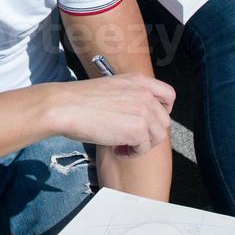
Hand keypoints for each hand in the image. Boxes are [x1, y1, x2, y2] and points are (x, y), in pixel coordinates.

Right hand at [51, 75, 174, 156]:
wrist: (65, 107)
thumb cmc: (79, 100)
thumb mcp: (111, 87)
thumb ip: (130, 96)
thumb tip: (138, 115)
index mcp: (138, 80)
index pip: (169, 95)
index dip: (163, 111)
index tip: (150, 120)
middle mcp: (145, 94)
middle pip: (165, 121)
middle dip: (150, 133)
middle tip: (131, 139)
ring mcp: (143, 111)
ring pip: (158, 136)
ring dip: (142, 145)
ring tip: (123, 146)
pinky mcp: (138, 129)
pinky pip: (145, 148)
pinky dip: (132, 153)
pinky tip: (117, 149)